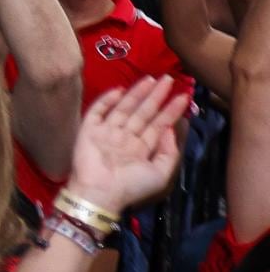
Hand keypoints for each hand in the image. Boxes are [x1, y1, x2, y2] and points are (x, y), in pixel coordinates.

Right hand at [64, 77, 192, 219]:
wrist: (99, 193)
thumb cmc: (131, 186)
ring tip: (151, 79)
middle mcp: (125, 137)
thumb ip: (168, 152)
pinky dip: (107, 100)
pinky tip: (119, 90)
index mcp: (141, 148)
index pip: (159, 124)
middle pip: (143, 112)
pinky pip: (98, 111)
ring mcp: (107, 132)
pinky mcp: (89, 130)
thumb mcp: (160, 173)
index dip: (171, 110)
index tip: (183, 96)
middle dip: (156, 96)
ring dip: (137, 93)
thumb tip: (168, 129)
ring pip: (124, 108)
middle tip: (168, 78)